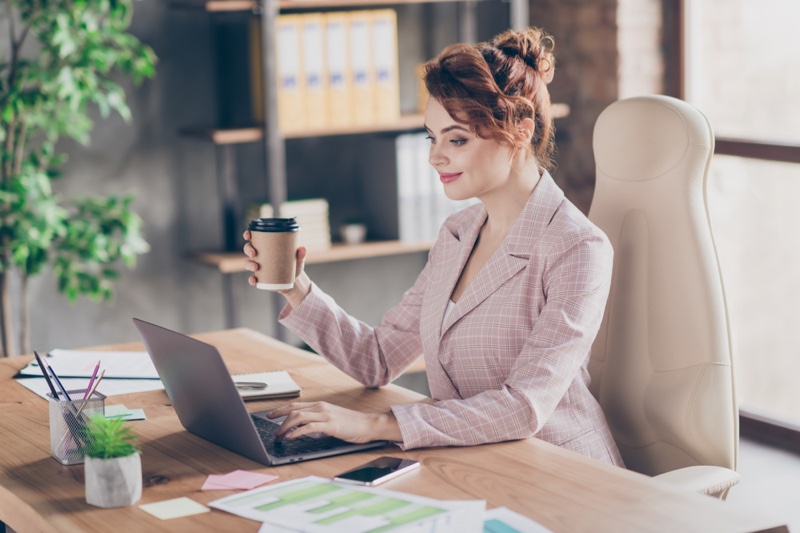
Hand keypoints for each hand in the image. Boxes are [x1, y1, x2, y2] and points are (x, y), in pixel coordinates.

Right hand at [242, 230, 310, 307]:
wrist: (294, 282)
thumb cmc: (294, 266)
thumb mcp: (298, 260)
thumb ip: (300, 255)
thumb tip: (302, 248)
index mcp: (267, 246)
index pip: (254, 237)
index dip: (248, 234)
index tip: (248, 235)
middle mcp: (260, 256)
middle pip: (248, 249)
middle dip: (248, 249)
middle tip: (254, 253)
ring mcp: (258, 267)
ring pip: (248, 263)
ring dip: (249, 264)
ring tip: (256, 266)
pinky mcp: (260, 278)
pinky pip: (252, 278)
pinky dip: (251, 280)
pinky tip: (254, 280)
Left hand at [268, 401, 400, 443]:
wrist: (368, 424)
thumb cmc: (351, 424)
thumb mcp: (331, 419)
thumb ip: (317, 421)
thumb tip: (301, 428)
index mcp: (320, 405)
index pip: (295, 405)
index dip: (281, 410)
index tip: (270, 415)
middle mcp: (321, 407)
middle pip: (294, 410)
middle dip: (280, 420)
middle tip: (273, 432)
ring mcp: (325, 415)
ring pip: (298, 417)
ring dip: (285, 427)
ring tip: (279, 436)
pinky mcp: (330, 425)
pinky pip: (309, 427)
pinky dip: (297, 432)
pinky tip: (291, 437)